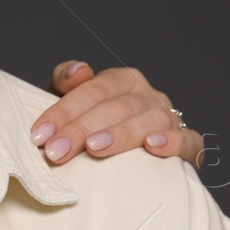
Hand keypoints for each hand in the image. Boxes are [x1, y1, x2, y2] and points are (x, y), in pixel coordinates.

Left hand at [30, 61, 203, 168]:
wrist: (127, 158)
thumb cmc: (92, 126)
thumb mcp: (71, 103)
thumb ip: (64, 82)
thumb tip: (80, 70)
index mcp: (122, 80)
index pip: (92, 90)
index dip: (64, 111)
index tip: (40, 135)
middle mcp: (148, 95)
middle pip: (116, 108)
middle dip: (81, 130)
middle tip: (56, 152)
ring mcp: (170, 118)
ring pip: (149, 121)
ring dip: (121, 135)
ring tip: (95, 148)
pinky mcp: (189, 144)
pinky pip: (188, 140)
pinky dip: (172, 142)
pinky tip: (152, 146)